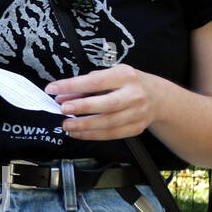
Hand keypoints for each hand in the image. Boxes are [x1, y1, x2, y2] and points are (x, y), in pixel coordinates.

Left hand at [45, 64, 159, 140]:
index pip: (96, 81)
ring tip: (67, 125)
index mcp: (125, 76)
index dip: (72, 86)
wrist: (158, 97)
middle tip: (63, 109)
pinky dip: (93, 135)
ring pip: (110, 122)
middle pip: (107, 104)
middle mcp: (134, 94)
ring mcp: (138, 113)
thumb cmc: (127, 83)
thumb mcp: (108, 76)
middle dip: (82, 107)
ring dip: (85, 125)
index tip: (52, 89)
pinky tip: (78, 133)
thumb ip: (84, 85)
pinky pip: (113, 134)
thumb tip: (60, 96)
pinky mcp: (137, 128)